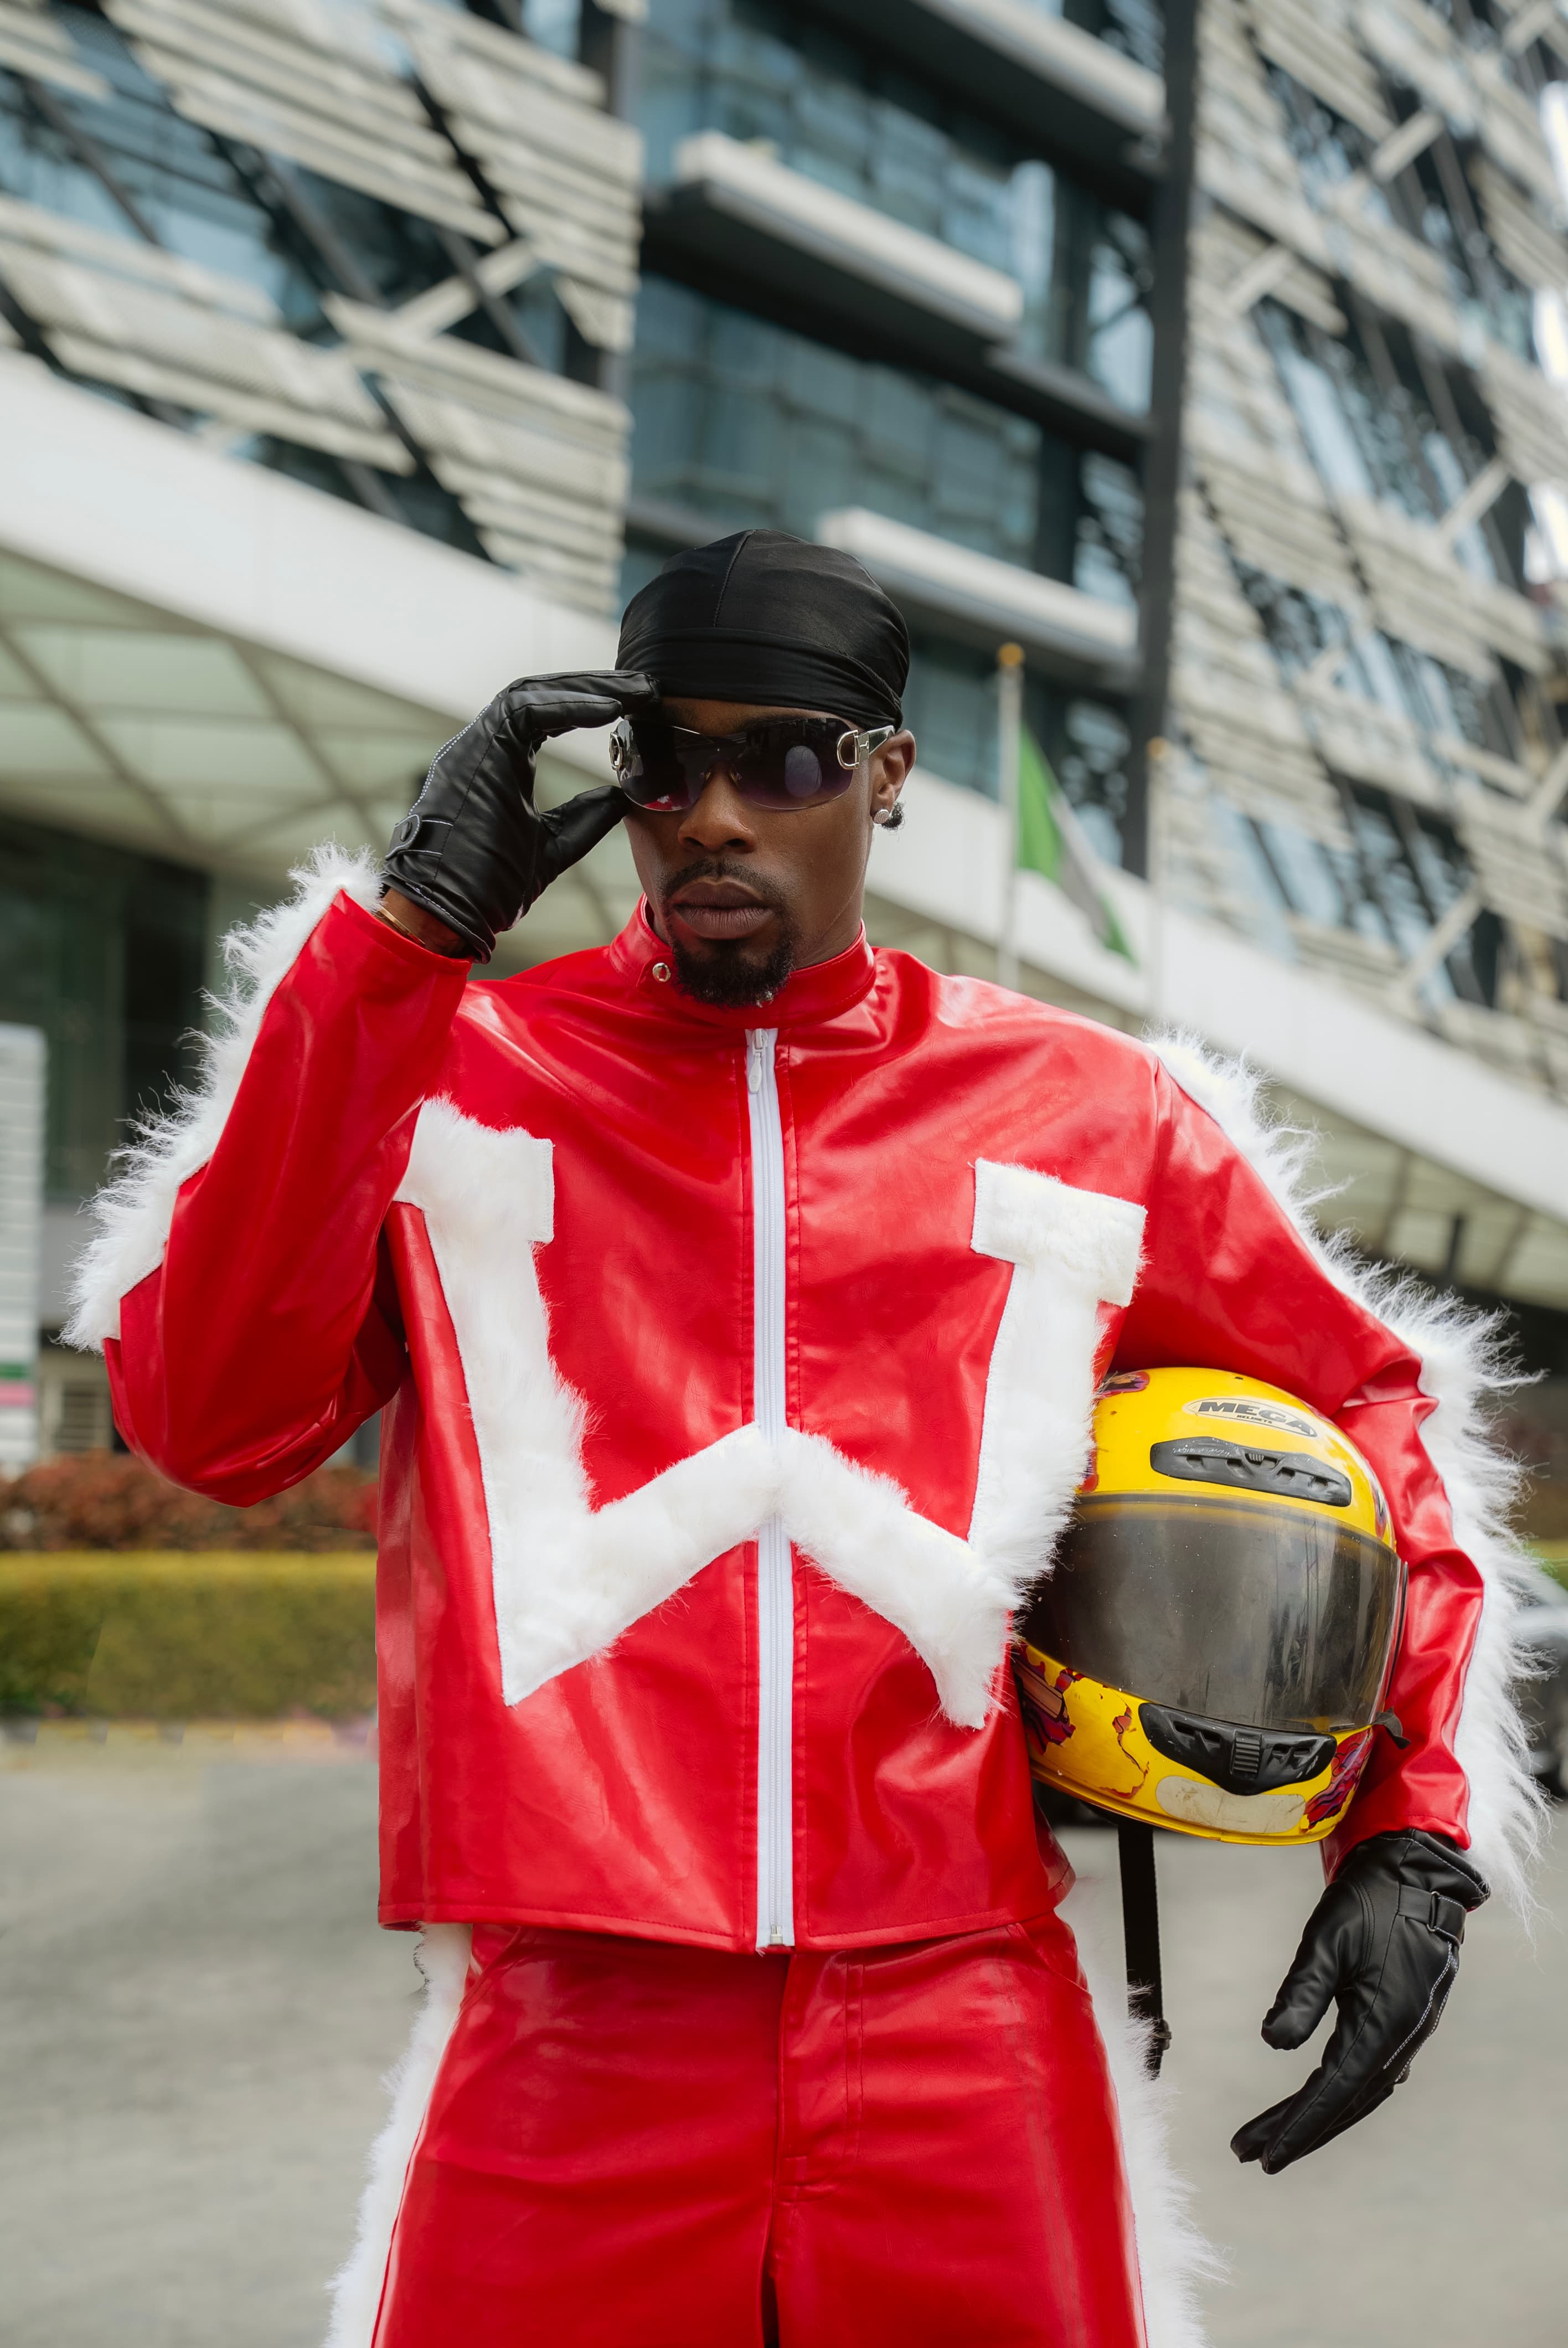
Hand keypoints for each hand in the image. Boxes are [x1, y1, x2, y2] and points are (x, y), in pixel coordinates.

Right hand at [381, 670, 657, 960]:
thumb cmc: (486, 889)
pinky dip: (569, 707)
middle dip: (594, 687)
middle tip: (644, 688)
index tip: (634, 707)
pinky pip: (524, 711)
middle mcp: (481, 748)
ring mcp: (474, 747)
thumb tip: (620, 797)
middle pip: (540, 696)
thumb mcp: (551, 847)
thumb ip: (583, 818)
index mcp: (495, 764)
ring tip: (634, 692)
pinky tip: (609, 710)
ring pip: (531, 693)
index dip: (587, 706)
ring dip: (586, 688)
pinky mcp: (475, 753)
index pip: (543, 716)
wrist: (447, 914)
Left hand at [1231, 1828, 1486, 2173]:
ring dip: (1318, 2116)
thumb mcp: (1328, 1940)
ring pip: (1359, 2093)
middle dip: (1298, 2130)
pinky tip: (1318, 2101)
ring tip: (1270, 2135)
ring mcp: (1407, 2034)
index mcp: (1384, 2024)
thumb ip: (1303, 1994)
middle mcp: (1401, 2040)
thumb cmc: (1370, 1902)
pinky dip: (1341, 2095)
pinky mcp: (1403, 2022)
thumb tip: (1273, 2043)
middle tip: (1249, 2153)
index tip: (1264, 2154)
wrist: (1417, 1876)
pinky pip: (1369, 2074)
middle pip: (1345, 2102)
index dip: (1298, 2125)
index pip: (1334, 2090)